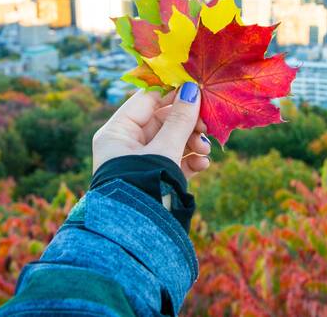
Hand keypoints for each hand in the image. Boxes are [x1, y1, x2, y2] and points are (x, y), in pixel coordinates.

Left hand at [92, 82, 210, 178]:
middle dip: (188, 123)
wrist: (136, 238)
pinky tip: (203, 165)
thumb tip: (192, 89)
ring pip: (172, 140)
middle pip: (163, 120)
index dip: (173, 93)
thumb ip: (180, 120)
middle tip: (208, 125)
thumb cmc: (143, 186)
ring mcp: (142, 162)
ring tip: (206, 151)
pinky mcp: (156, 178)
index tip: (198, 89)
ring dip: (192, 142)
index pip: (147, 100)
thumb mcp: (163, 150)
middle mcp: (127, 144)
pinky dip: (191, 160)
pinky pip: (176, 160)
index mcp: (118, 132)